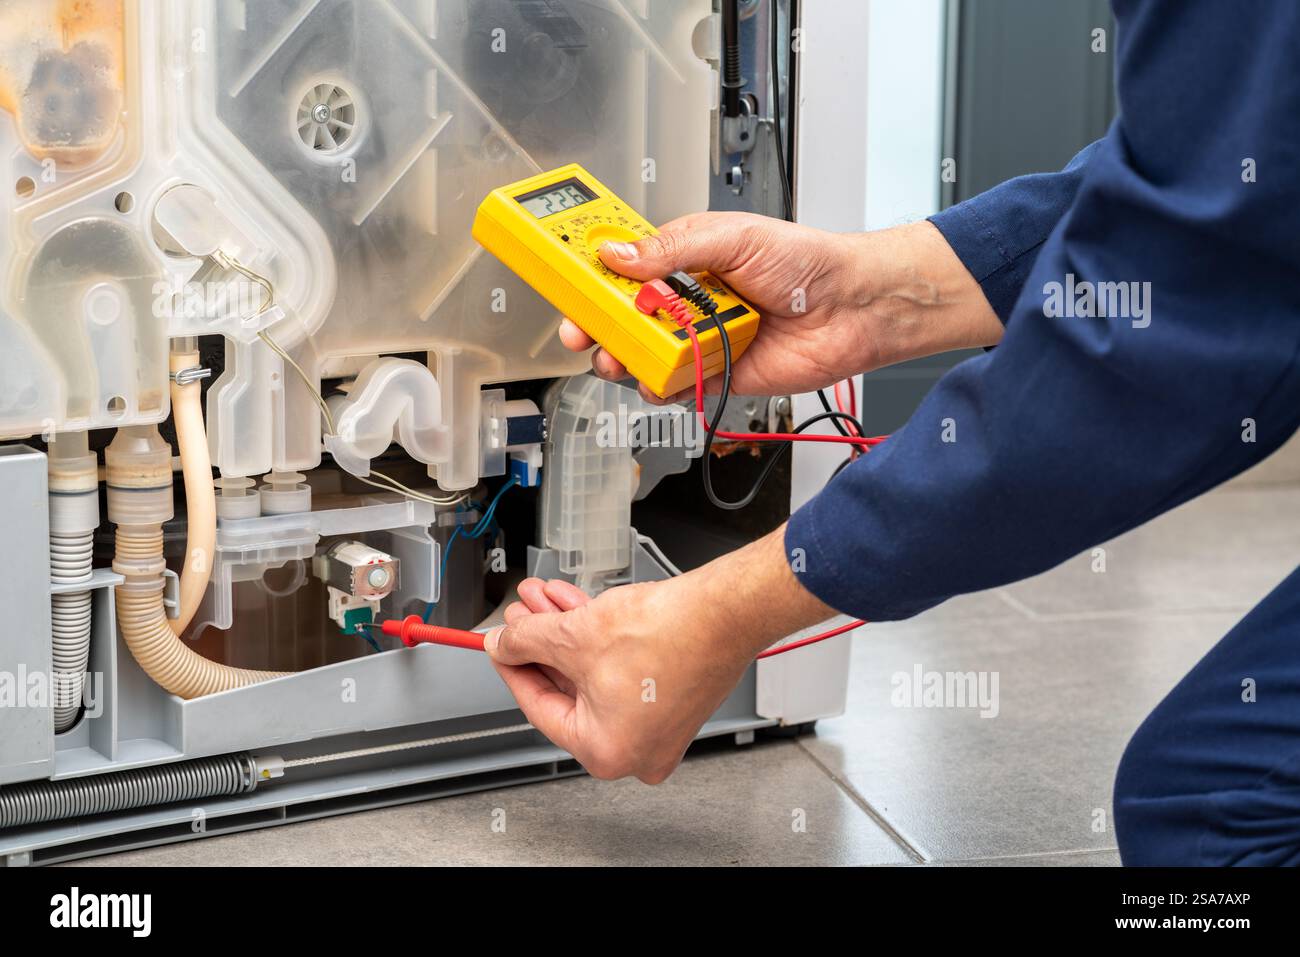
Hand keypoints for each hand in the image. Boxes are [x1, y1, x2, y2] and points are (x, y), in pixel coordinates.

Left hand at [484, 527, 834, 782]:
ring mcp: (657, 727)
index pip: (539, 707)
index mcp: (606, 751)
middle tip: (521, 619)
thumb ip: (527, 641)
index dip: (513, 667)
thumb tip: (505, 644)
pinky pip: (620, 672)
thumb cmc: (669, 634)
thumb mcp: (574, 635)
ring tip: (545, 602)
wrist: (725, 611)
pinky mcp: (672, 700)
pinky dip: (598, 641)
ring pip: (593, 676)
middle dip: (542, 644)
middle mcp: (636, 750)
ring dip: (567, 635)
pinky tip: (578, 608)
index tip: (500, 647)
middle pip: (568, 690)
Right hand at [559, 212, 1002, 402]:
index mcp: (683, 258)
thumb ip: (673, 248)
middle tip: (581, 329)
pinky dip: (659, 387)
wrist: (852, 308)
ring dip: (622, 357)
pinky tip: (656, 379)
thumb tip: (620, 255)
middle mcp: (686, 300)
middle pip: (622, 316)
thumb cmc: (805, 263)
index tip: (566, 277)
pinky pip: (673, 386)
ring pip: (641, 354)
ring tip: (618, 355)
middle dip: (594, 324)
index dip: (591, 274)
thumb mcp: (733, 237)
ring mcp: (697, 338)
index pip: (623, 266)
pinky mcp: (714, 373)